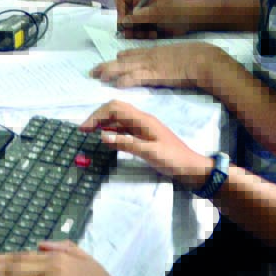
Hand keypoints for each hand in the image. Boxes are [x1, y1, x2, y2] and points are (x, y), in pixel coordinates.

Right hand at [82, 100, 210, 187]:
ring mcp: (143, 127)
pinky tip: (105, 140)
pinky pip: (123, 129)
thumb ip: (127, 144)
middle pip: (115, 110)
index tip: (84, 128)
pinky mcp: (143, 136)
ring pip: (118, 119)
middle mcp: (141, 120)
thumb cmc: (173, 160)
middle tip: (83, 131)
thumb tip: (103, 136)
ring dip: (103, 123)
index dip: (97, 115)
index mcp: (143, 120)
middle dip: (97, 116)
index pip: (115, 108)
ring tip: (89, 134)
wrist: (191, 168)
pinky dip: (111, 132)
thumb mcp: (150, 153)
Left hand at [92, 42, 228, 90]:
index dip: (121, 57)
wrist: (204, 59)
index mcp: (156, 51)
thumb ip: (171, 56)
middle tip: (93, 70)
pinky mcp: (155, 75)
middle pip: (123, 60)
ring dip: (110, 71)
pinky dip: (126, 80)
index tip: (112, 58)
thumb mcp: (181, 52)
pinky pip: (137, 77)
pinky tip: (116, 84)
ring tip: (97, 76)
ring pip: (125, 67)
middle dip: (108, 65)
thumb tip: (171, 60)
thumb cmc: (197, 56)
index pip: (134, 53)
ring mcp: (151, 65)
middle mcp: (150, 56)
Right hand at [113, 0, 192, 38]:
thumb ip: (138, 17)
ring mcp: (142, 15)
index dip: (120, 11)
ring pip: (130, 26)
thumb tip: (123, 22)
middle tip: (136, 34)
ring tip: (151, 33)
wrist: (190, 19)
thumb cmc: (174, 11)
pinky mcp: (146, 25)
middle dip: (129, 26)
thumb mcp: (156, 12)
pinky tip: (154, 34)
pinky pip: (138, 32)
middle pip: (123, 15)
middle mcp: (138, 4)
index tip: (126, 22)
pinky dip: (144, 35)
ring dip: (138, 32)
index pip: (120, 0)